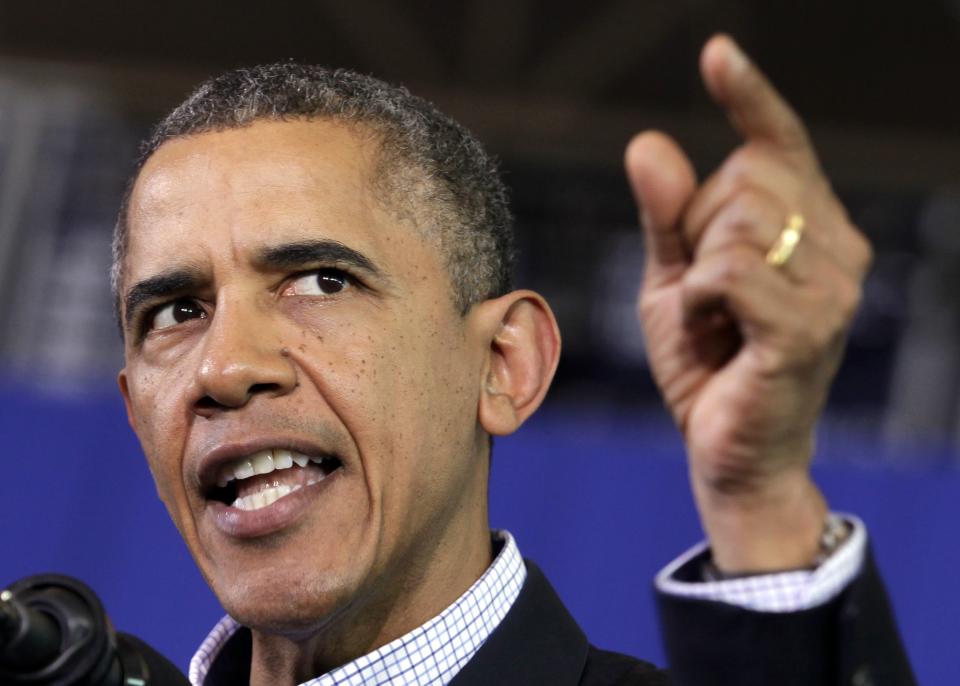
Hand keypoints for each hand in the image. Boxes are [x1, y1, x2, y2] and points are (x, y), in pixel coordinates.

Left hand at [624, 35, 871, 571]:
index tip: (715, 54)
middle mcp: (837, 245)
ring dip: (697, 273)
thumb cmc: (707, 363)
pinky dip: (697, 299)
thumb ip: (666, 217)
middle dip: (699, 231)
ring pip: (738, 221)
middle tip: (706, 295)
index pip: (780, 144)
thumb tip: (648, 141)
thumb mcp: (673, 279)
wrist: (729, 450)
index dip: (749, 97)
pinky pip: (729, 270)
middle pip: (745, 177)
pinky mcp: (809, 326)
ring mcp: (833, 286)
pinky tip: (714, 333)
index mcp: (808, 226)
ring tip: (715, 322)